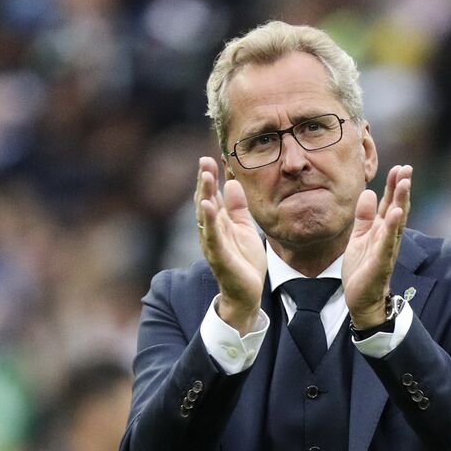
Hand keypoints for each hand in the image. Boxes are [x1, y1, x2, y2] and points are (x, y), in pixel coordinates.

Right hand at [197, 157, 267, 332]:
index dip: (210, 177)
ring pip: (205, 216)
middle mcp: (211, 231)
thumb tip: (231, 183)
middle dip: (203, 182)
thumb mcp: (244, 227)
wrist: (247, 292)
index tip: (210, 158)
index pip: (212, 195)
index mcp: (218, 222)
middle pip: (205, 201)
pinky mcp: (219, 256)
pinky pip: (213, 236)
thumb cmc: (244, 261)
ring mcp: (213, 243)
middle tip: (204, 161)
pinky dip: (209, 221)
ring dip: (204, 196)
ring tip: (204, 177)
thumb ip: (237, 207)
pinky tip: (208, 207)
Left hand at [343, 165, 410, 326]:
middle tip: (407, 168)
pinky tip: (394, 213)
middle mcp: (388, 238)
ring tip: (405, 184)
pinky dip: (391, 227)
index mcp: (381, 231)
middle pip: (396, 209)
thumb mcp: (358, 238)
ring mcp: (386, 250)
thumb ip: (363, 217)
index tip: (399, 168)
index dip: (393, 187)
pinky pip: (387, 242)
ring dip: (401, 202)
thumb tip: (367, 192)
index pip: (389, 204)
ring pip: (395, 223)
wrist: (361, 300)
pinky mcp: (380, 262)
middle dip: (401, 189)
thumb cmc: (362, 270)